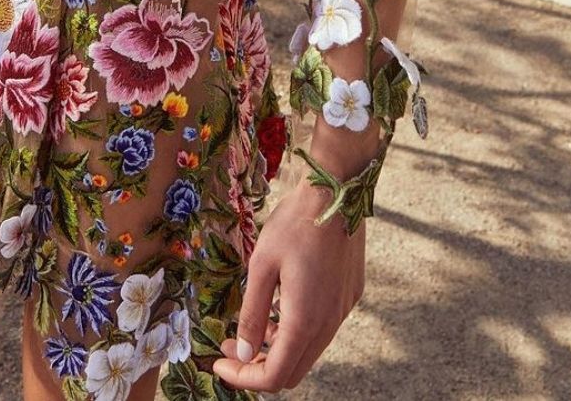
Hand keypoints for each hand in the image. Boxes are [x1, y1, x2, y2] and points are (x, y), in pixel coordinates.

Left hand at [212, 180, 365, 392]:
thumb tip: (243, 353)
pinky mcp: (349, 296)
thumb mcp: (262, 265)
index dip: (243, 378)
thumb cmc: (295, 223)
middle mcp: (329, 324)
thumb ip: (253, 313)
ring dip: (279, 348)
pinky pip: (322, 328)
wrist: (338, 192)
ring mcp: (342, 311)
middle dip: (259, 366)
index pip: (273, 376)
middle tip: (233, 346)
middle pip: (293, 370)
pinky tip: (282, 302)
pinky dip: (298, 330)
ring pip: (308, 350)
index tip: (220, 362)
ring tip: (255, 323)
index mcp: (305, 321)